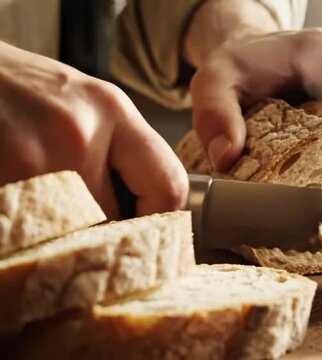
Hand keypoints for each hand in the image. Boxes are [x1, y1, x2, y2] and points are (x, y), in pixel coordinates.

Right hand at [0, 42, 187, 218]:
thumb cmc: (16, 86)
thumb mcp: (81, 101)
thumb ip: (116, 149)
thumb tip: (147, 206)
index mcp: (111, 110)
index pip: (169, 186)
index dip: (161, 220)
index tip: (148, 232)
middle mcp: (78, 133)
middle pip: (115, 220)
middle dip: (100, 230)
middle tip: (87, 229)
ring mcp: (31, 160)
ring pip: (70, 234)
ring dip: (61, 235)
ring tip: (48, 213)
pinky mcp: (0, 184)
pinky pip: (31, 233)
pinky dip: (30, 232)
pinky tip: (23, 211)